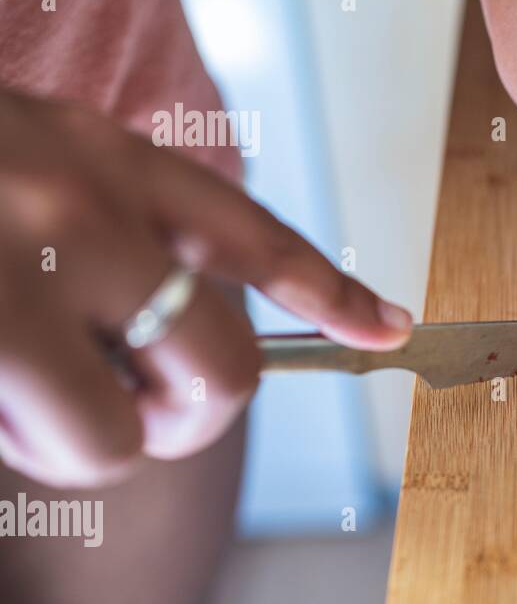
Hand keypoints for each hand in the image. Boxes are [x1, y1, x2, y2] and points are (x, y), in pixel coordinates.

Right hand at [0, 91, 411, 487]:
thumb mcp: (27, 156)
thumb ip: (110, 227)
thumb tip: (160, 339)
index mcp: (106, 158)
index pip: (255, 236)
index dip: (335, 293)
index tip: (391, 327)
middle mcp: (86, 211)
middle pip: (225, 369)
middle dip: (193, 420)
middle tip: (136, 418)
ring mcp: (28, 276)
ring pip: (122, 437)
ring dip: (80, 443)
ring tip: (18, 398)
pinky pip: (44, 447)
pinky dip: (17, 444)